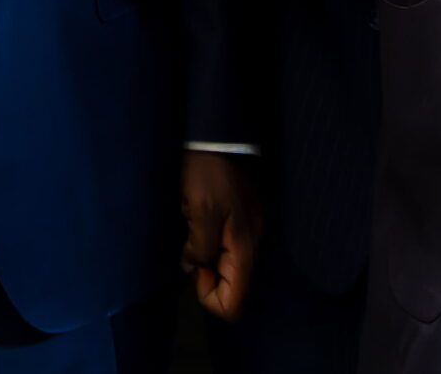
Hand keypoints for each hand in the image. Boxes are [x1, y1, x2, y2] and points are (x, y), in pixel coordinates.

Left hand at [181, 149, 262, 321]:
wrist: (220, 137)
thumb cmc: (208, 173)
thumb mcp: (200, 211)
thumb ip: (199, 247)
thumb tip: (192, 267)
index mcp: (245, 247)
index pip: (234, 303)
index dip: (209, 295)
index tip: (194, 267)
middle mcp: (252, 244)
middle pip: (232, 286)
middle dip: (206, 274)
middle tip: (188, 245)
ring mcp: (248, 230)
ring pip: (227, 265)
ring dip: (206, 254)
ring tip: (191, 226)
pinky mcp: (241, 218)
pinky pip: (226, 245)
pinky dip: (209, 240)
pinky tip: (197, 218)